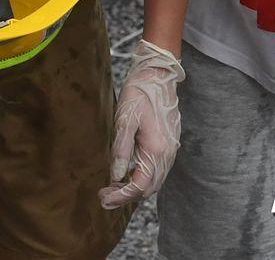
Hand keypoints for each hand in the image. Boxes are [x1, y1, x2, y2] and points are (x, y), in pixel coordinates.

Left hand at [99, 39, 184, 209]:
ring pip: (153, 181)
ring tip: (112, 188)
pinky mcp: (169, 145)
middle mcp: (167, 154)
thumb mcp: (125, 120)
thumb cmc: (139, 94)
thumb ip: (121, 149)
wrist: (158, 76)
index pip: (140, 185)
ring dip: (134, 189)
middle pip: (148, 188)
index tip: (103, 198)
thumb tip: (115, 176)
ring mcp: (170, 150)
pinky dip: (142, 178)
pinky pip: (157, 171)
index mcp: (156, 149)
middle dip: (126, 196)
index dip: (121, 196)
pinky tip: (127, 174)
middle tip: (103, 196)